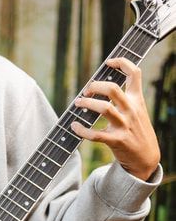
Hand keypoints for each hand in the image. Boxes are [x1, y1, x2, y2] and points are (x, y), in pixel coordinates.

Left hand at [71, 57, 159, 180]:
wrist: (146, 158)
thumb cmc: (137, 131)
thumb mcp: (138, 111)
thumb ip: (126, 99)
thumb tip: (103, 86)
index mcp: (137, 101)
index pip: (135, 74)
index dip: (122, 63)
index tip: (109, 62)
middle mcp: (131, 111)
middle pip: (113, 89)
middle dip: (95, 86)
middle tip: (87, 91)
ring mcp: (124, 126)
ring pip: (104, 108)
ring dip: (87, 104)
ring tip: (78, 103)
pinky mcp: (116, 141)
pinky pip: (95, 135)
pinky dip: (82, 130)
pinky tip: (74, 126)